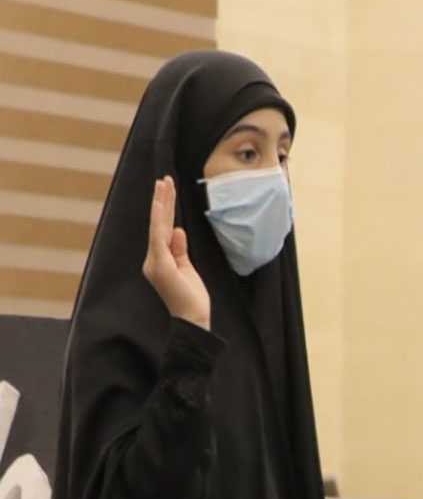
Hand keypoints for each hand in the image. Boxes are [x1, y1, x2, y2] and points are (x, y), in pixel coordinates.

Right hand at [142, 176, 209, 328]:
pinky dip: (159, 219)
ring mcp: (155, 261)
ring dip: (161, 203)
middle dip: (162, 200)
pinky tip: (160, 203)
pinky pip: (158, 236)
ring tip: (163, 183)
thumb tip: (177, 229)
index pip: (162, 229)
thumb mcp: (187, 269)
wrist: (192, 318)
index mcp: (159, 259)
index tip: (166, 190)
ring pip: (158, 225)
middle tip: (164, 179)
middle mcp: (153, 258)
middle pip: (158, 223)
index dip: (164, 209)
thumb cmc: (190, 298)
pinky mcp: (160, 264)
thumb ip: (180, 249)